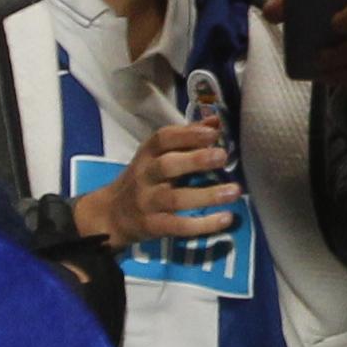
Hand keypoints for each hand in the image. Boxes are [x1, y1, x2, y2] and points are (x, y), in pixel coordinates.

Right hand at [73, 118, 237, 248]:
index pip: (163, 139)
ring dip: (206, 195)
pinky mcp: (153, 226)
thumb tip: (216, 120)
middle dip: (196, 160)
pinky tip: (225, 219)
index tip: (214, 132)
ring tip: (234, 191)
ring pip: (175, 199)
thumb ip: (186, 138)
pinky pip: (178, 226)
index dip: (188, 134)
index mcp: (147, 154)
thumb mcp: (157, 156)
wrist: (112, 215)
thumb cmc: (145, 179)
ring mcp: (147, 203)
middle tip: (223, 156)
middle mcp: (145, 176)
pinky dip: (202, 225)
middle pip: (167, 166)